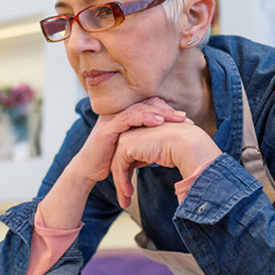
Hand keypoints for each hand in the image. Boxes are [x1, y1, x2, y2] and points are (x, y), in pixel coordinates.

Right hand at [66, 97, 187, 187]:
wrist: (88, 170)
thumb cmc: (110, 160)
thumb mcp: (132, 148)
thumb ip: (146, 141)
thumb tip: (169, 143)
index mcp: (126, 115)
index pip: (150, 106)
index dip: (168, 111)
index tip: (186, 120)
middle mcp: (119, 113)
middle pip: (147, 104)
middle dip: (168, 111)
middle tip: (185, 118)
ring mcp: (112, 119)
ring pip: (139, 109)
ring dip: (160, 113)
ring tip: (176, 118)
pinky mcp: (107, 128)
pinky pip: (128, 118)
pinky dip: (144, 118)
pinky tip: (158, 122)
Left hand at [110, 121, 220, 207]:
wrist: (187, 144)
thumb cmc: (183, 150)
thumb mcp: (163, 153)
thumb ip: (151, 158)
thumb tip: (153, 171)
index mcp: (142, 133)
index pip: (129, 156)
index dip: (128, 175)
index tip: (130, 193)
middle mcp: (133, 133)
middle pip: (121, 161)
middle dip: (122, 182)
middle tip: (125, 201)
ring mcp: (128, 137)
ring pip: (118, 165)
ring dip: (121, 186)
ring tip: (126, 202)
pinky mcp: (126, 145)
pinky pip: (119, 167)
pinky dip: (122, 182)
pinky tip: (128, 193)